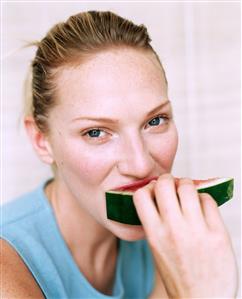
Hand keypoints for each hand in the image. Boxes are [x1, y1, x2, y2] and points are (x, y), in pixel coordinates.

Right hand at [133, 174, 237, 297]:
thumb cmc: (178, 275)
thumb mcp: (157, 249)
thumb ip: (156, 222)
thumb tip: (160, 194)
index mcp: (154, 234)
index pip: (141, 195)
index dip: (147, 188)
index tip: (154, 190)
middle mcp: (173, 230)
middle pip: (165, 184)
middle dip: (168, 180)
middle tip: (172, 185)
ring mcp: (196, 231)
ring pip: (189, 187)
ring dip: (187, 186)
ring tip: (188, 194)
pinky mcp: (218, 233)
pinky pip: (209, 200)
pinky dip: (204, 199)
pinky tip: (203, 208)